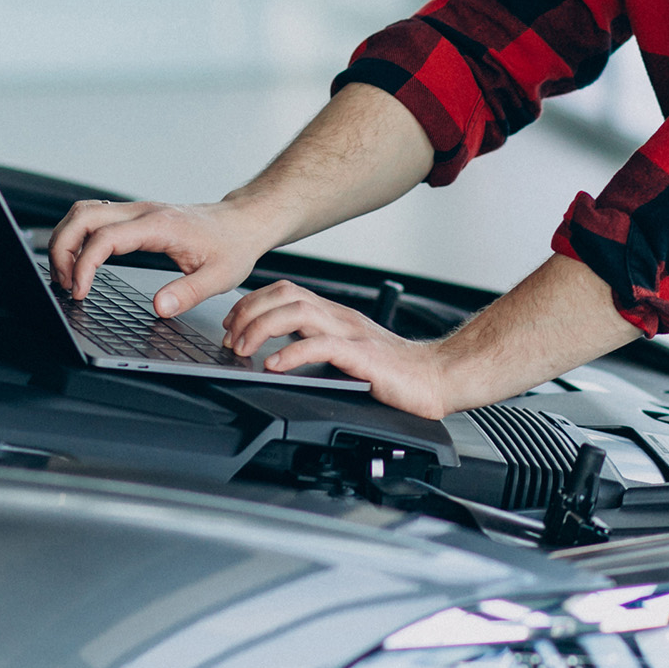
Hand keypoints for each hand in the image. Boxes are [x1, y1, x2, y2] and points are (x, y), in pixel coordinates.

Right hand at [48, 199, 272, 316]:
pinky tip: (80, 263)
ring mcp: (137, 211)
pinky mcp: (136, 217)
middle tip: (64, 285)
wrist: (243, 222)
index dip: (85, 265)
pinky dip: (79, 237)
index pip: (105, 237)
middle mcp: (143, 213)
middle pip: (83, 216)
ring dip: (67, 240)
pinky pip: (96, 218)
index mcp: (159, 226)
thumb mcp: (219, 277)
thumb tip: (159, 309)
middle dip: (62, 249)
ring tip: (67, 276)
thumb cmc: (232, 246)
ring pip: (85, 212)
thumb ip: (188, 293)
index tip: (80, 292)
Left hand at [222, 281, 451, 419]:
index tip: (231, 323)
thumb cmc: (394, 371)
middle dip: (248, 311)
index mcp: (334, 314)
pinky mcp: (362, 355)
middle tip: (231, 337)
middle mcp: (339, 317)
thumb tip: (275, 354)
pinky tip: (274, 365)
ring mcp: (351, 333)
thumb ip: (317, 346)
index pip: (284, 291)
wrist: (437, 377)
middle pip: (284, 293)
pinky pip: (320, 345)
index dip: (251, 302)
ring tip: (244, 349)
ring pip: (297, 311)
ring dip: (261, 328)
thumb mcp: (346, 352)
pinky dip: (291, 353)